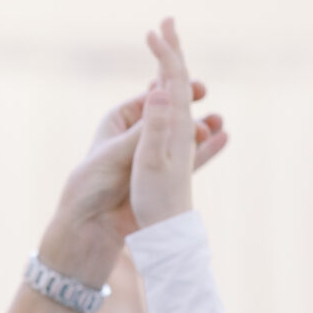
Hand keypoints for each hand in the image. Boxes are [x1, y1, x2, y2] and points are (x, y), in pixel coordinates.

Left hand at [42, 53, 227, 281]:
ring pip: (177, 134)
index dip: (173, 87)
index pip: (151, 96)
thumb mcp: (118, 152)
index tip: (195, 85)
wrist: (91, 227)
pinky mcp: (157, 174)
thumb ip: (144, 129)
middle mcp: (134, 134)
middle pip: (167, 112)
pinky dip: (202, 148)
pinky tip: (221, 138)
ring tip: (219, 121)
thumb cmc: (94, 185)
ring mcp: (147, 154)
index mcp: (118, 119)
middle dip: (188, 104)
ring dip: (198, 127)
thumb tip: (164, 95)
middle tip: (207, 95)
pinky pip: (184, 157)